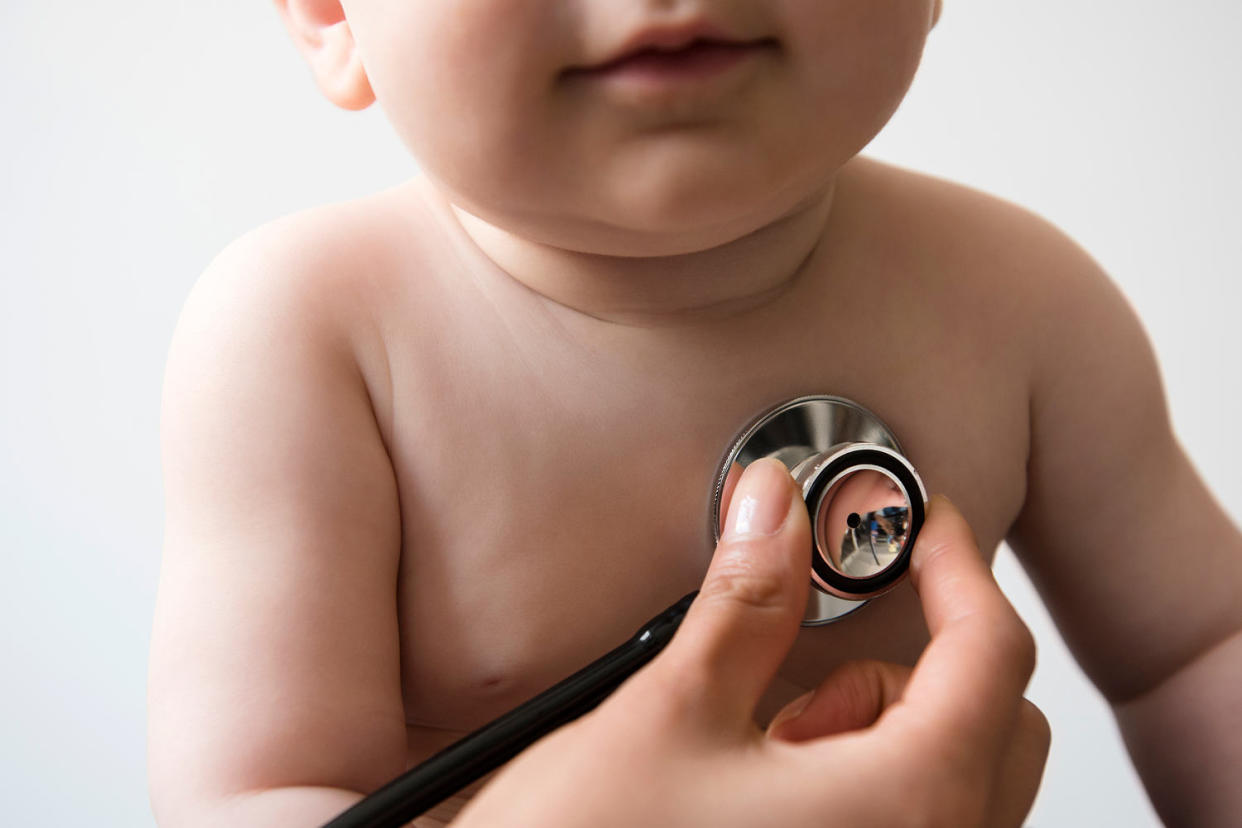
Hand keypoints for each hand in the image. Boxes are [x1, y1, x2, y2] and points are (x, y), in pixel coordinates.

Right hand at [453, 458, 1049, 827]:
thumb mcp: (672, 713)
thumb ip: (745, 599)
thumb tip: (773, 506)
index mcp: (906, 806)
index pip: (991, 652)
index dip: (956, 565)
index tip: (919, 519)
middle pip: (992, 719)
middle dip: (920, 654)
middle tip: (826, 624)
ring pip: (953, 778)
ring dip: (886, 724)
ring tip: (774, 726)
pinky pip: (909, 824)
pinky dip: (866, 779)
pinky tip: (770, 780)